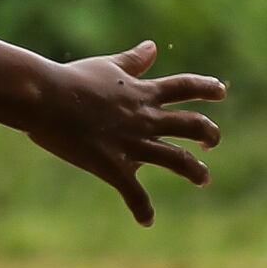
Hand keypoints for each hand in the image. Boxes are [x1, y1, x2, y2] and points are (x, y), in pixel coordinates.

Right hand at [22, 41, 224, 226]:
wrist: (45, 99)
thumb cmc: (71, 80)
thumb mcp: (108, 66)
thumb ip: (133, 60)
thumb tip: (152, 46)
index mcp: (143, 93)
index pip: (186, 87)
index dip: (207, 87)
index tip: (221, 91)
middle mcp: (146, 118)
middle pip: (192, 125)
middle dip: (209, 134)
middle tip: (213, 142)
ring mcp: (133, 144)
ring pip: (178, 160)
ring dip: (196, 171)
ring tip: (204, 179)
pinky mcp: (114, 167)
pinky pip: (135, 195)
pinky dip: (143, 210)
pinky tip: (147, 221)